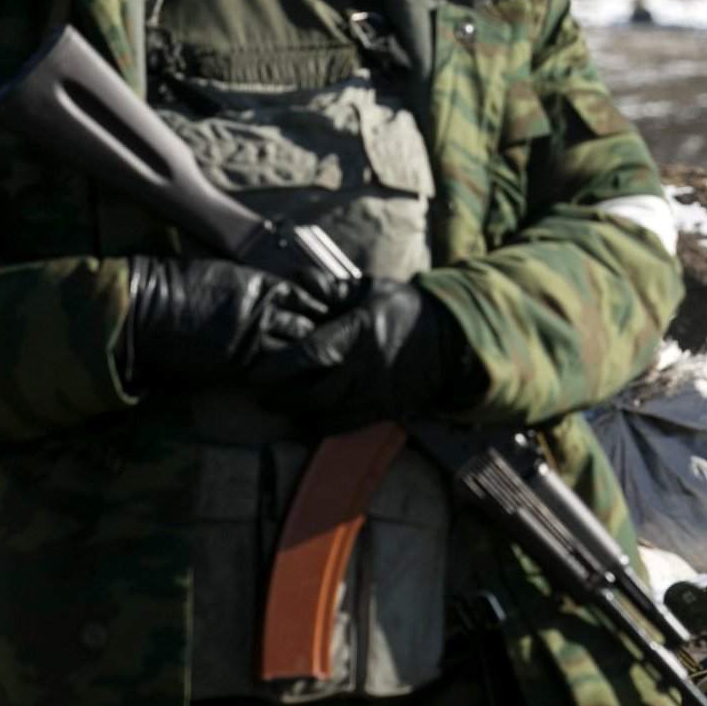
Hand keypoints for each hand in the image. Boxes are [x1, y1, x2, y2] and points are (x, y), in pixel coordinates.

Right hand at [123, 256, 335, 387]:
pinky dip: (287, 378)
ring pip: (297, 351)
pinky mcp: (237, 366)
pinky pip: (273, 374)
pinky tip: (300, 384)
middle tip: (336, 349)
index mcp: (261, 285)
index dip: (318, 310)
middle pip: (310, 326)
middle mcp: (262, 311)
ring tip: (324, 370)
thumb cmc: (179, 287)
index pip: (307, 299)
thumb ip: (256, 288)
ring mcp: (251, 340)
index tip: (328, 320)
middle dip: (323, 337)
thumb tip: (278, 298)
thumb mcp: (226, 277)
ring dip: (309, 360)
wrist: (148, 308)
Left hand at [257, 280, 476, 431]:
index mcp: (360, 334)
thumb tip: (297, 279)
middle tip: (263, 395)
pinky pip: (347, 425)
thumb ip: (333, 289)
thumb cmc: (405, 310)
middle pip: (314, 393)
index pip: (312, 354)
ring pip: (328, 414)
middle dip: (283, 398)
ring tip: (283, 407)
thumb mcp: (371, 290)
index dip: (278, 367)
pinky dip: (323, 426)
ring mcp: (377, 392)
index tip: (254, 374)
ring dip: (299, 414)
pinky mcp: (385, 409)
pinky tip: (309, 419)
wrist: (452, 340)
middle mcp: (366, 368)